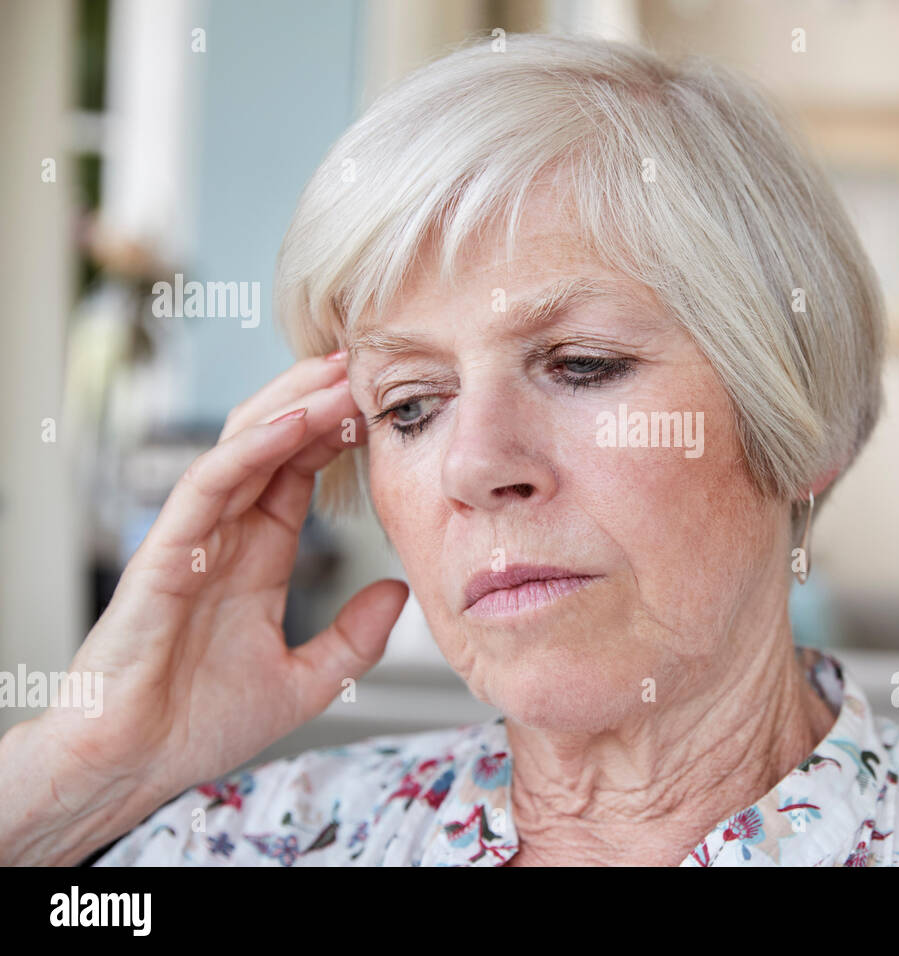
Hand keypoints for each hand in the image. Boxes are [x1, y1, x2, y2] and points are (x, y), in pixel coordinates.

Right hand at [5, 353, 407, 861]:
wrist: (131, 767)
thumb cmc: (197, 725)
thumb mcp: (304, 681)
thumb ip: (353, 638)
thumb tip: (399, 592)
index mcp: (255, 557)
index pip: (299, 475)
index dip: (337, 437)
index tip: (384, 408)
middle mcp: (224, 537)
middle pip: (274, 446)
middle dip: (318, 401)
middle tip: (368, 364)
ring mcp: (193, 539)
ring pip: (244, 448)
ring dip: (293, 407)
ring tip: (341, 373)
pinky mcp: (165, 553)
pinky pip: (210, 485)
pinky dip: (252, 450)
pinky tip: (295, 422)